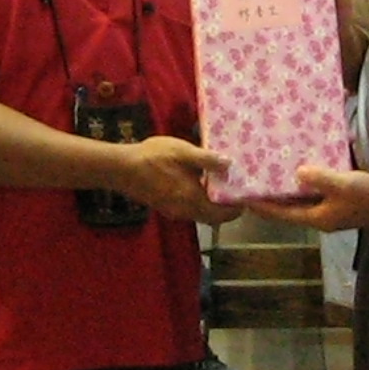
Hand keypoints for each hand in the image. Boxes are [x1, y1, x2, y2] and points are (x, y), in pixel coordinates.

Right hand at [118, 136, 241, 224]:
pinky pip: (190, 210)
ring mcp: (174, 211)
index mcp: (193, 199)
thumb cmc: (154, 157)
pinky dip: (199, 202)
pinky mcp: (165, 208)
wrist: (122, 168)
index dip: (236, 208)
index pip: (222, 214)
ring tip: (220, 185)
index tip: (245, 197)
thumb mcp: (183, 152)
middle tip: (235, 190)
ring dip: (212, 205)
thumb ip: (207, 160)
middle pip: (213, 217)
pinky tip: (198, 184)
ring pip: (201, 214)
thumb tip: (230, 164)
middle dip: (226, 208)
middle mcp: (186, 211)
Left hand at [248, 166, 368, 231]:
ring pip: (301, 201)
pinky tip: (301, 171)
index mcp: (317, 217)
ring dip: (287, 190)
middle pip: (289, 209)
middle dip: (272, 198)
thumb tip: (297, 172)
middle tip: (253, 183)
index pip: (282, 214)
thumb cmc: (366, 196)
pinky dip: (305, 185)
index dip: (263, 207)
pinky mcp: (337, 202)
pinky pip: (314, 194)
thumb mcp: (342, 185)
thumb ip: (320, 178)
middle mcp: (319, 217)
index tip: (244, 199)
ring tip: (271, 175)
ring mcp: (329, 210)